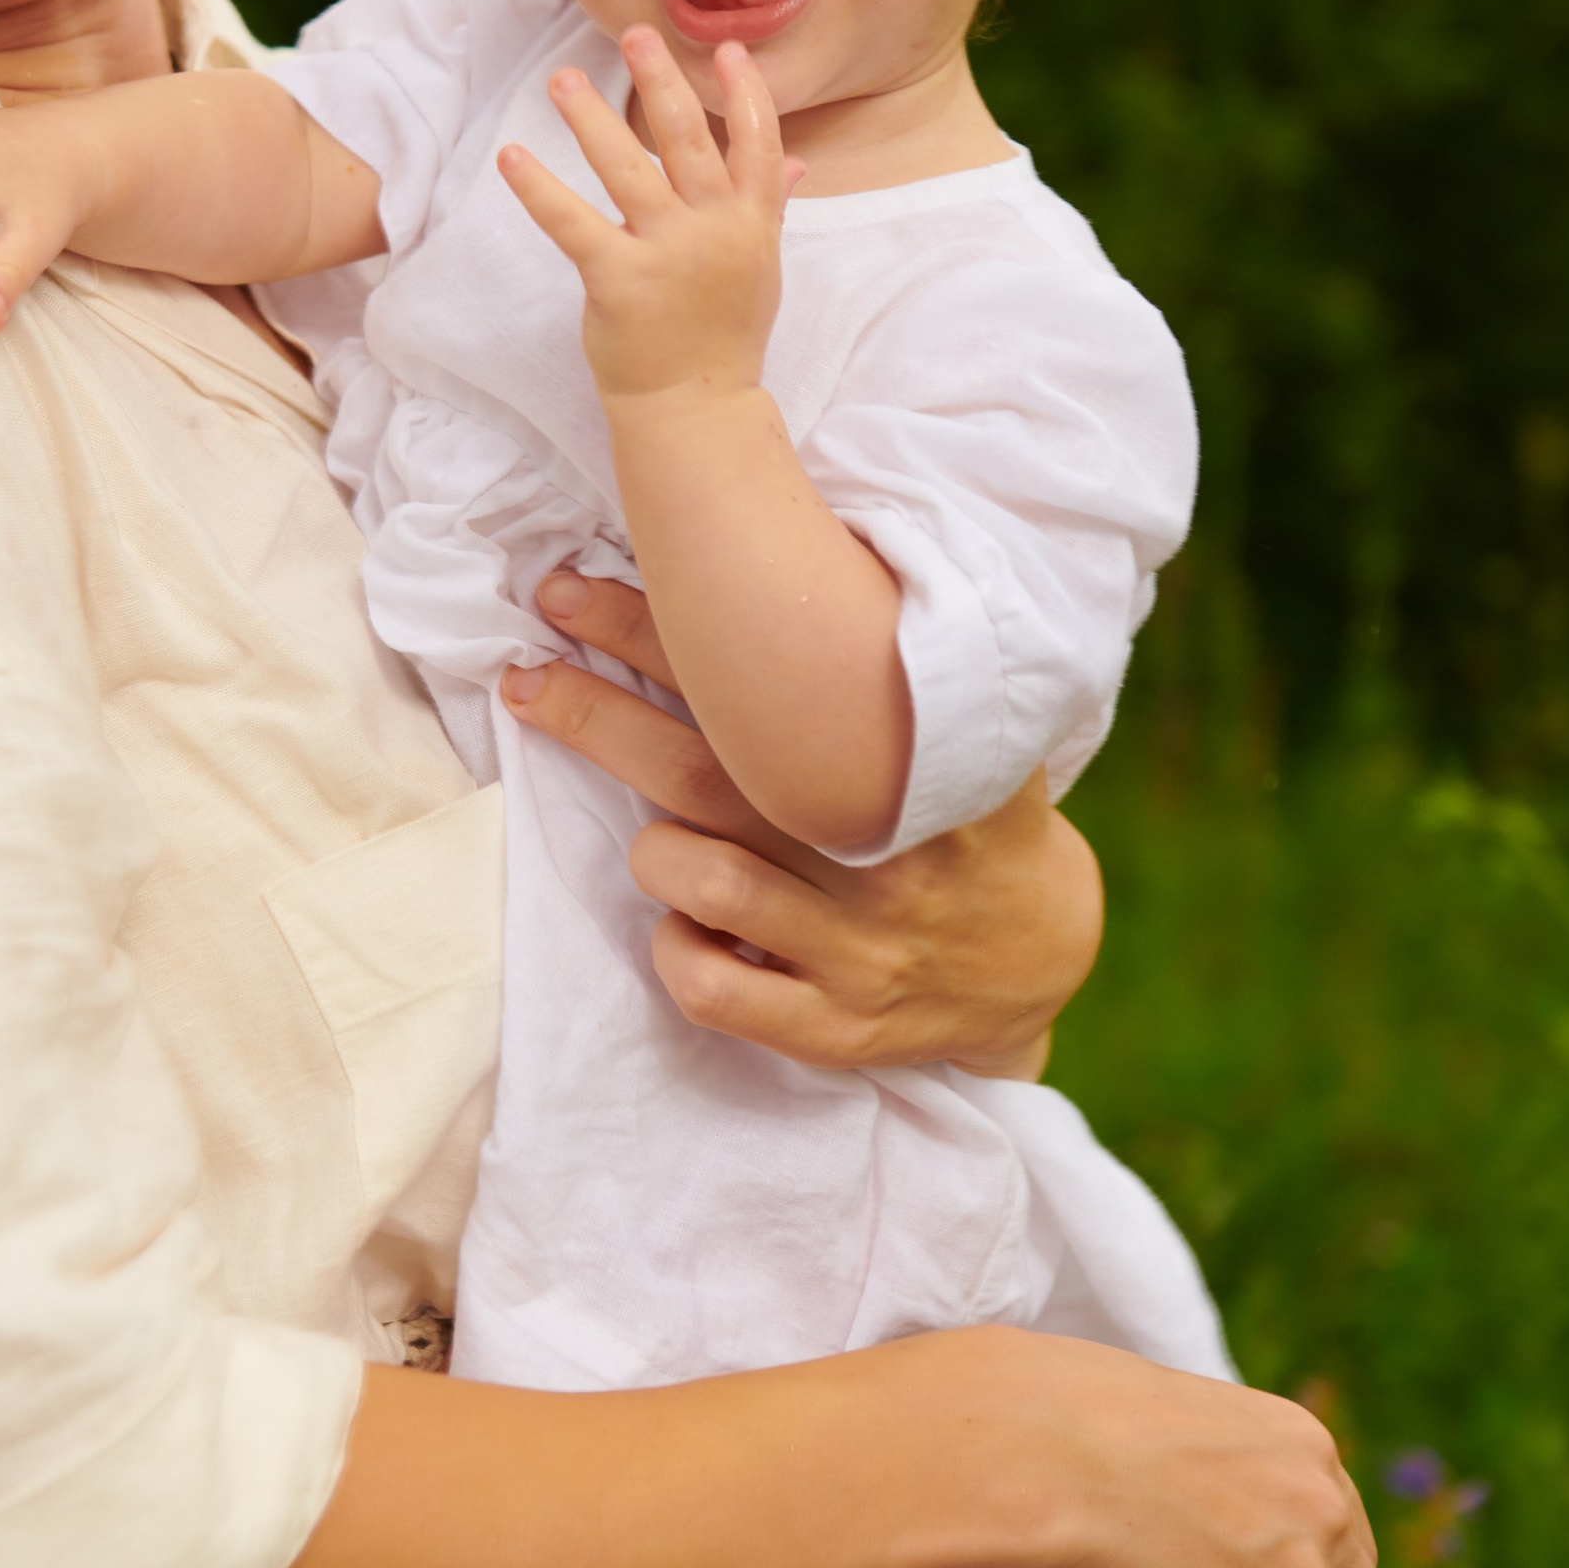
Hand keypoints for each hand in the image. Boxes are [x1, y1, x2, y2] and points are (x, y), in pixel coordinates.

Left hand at [497, 30, 795, 402]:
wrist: (697, 408)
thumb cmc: (724, 333)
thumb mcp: (760, 265)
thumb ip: (769, 204)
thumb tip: (797, 160)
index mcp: (751, 222)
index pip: (758, 142)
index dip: (746, 93)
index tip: (728, 48)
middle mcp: (715, 230)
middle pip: (688, 140)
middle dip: (662, 82)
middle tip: (634, 34)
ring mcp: (668, 254)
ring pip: (627, 169)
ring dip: (591, 119)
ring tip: (562, 78)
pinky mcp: (618, 281)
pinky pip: (572, 223)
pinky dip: (539, 189)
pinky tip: (513, 156)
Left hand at [502, 568, 1096, 1074]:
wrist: (1042, 959)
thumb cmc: (964, 812)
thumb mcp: (960, 727)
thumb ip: (887, 654)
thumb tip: (792, 539)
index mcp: (905, 766)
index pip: (765, 686)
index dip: (654, 631)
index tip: (570, 591)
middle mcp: (878, 858)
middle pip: (704, 774)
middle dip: (597, 716)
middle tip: (526, 674)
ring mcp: (854, 951)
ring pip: (702, 882)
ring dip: (650, 848)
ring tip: (647, 832)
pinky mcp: (833, 1028)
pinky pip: (717, 992)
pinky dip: (678, 954)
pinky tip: (686, 925)